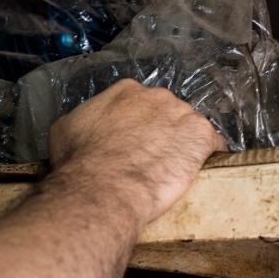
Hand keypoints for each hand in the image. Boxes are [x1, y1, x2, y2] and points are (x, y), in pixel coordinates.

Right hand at [48, 79, 225, 226]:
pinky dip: (210, 155)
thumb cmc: (79, 160)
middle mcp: (157, 96)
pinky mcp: (201, 137)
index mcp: (126, 90)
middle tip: (152, 157)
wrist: (104, 187)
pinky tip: (202, 169)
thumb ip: (84, 119)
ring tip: (176, 167)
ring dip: (185, 143)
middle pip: (166, 111)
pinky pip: (213, 144)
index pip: (138, 102)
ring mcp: (182, 114)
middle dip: (161, 131)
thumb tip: (88, 126)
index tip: (131, 141)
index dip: (136, 124)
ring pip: (189, 127)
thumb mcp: (65, 129)